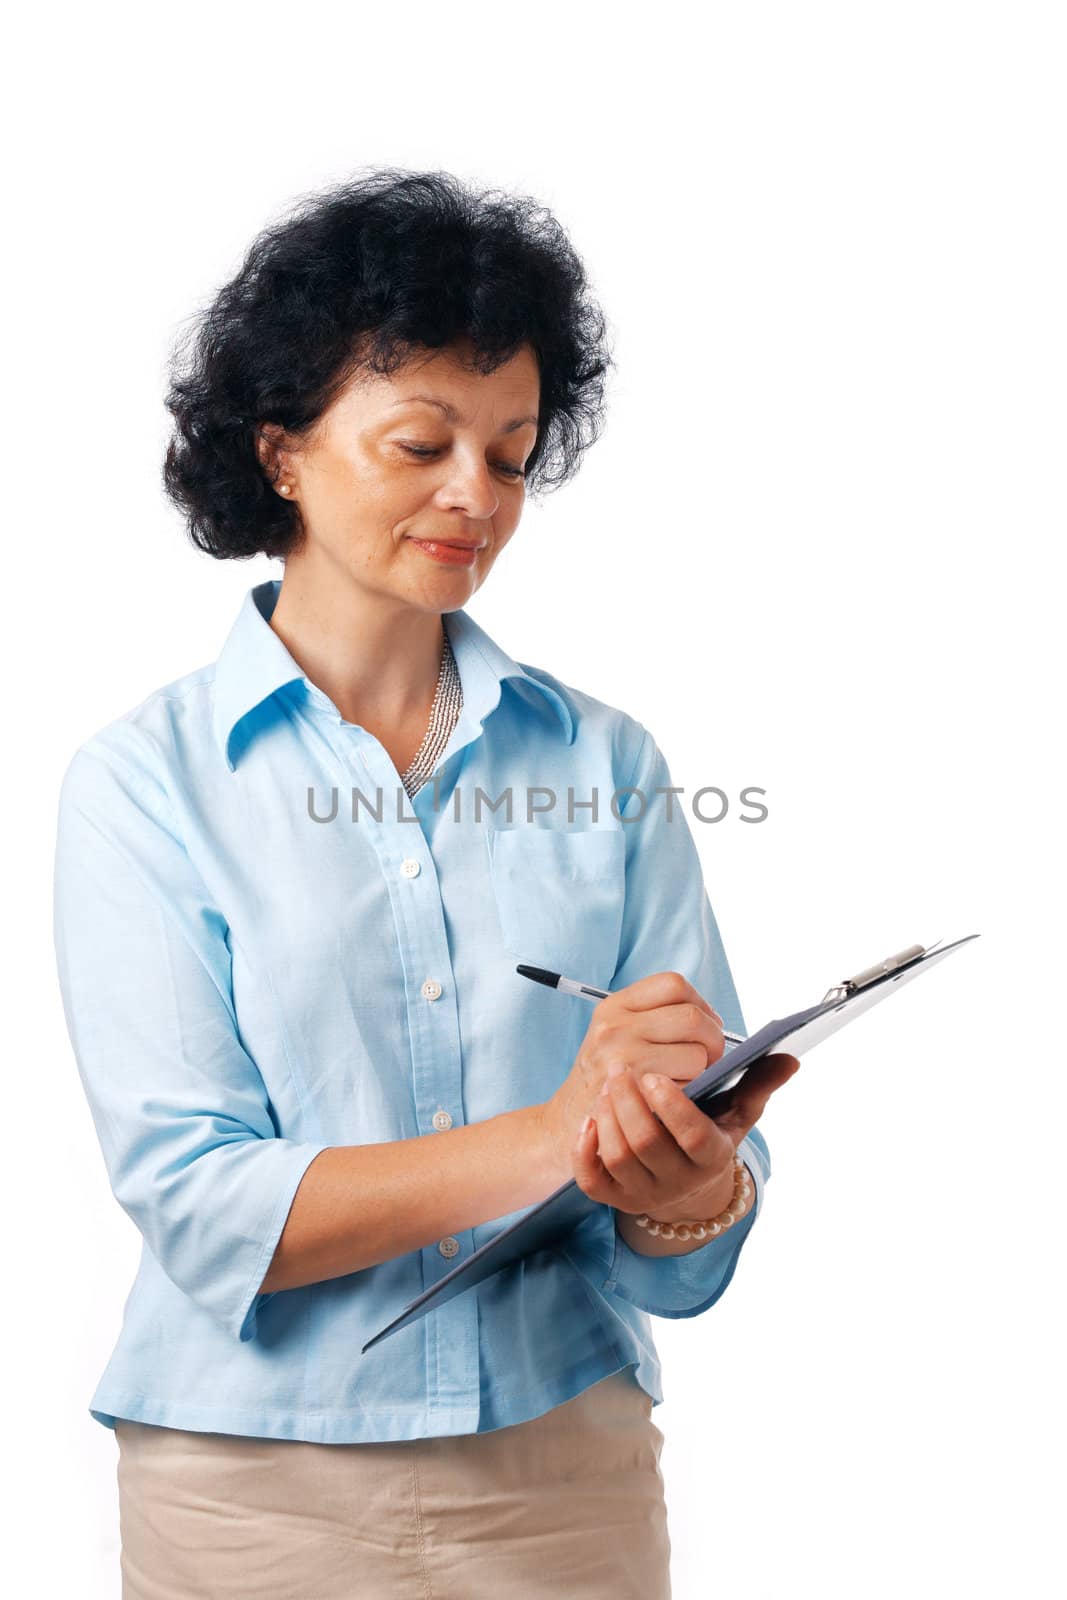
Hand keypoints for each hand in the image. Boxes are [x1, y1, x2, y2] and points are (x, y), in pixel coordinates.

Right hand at [536, 970, 726, 1184]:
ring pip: (697, 1053)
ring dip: (703, 1071)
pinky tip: (674, 1098)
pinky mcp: (634, 1091)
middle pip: (692, 1017)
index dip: (700, 1003)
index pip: (674, 984)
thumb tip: (714, 1020)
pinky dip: (691, 1092)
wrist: (567, 1122)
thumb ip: (655, 1019)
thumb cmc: (605, 1078)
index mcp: (615, 1005)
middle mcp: (615, 1025)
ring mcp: (622, 1056)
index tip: (704, 1024)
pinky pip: (687, 1084)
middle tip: (709, 1058)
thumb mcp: (615, 1035)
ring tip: (688, 1080)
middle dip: (713, 1040)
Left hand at [573, 1050, 800, 1219]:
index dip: (672, 1105)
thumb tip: (789, 1058)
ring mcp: (643, 1193)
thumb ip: (758, 1083)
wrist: (681, 1180)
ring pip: (618, 1156)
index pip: (692, 1136)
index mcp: (710, 1158)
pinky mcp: (614, 1199)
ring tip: (608, 1085)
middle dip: (630, 1102)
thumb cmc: (708, 1132)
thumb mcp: (736, 1113)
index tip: (655, 1075)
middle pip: (647, 1143)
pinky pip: (591, 1180)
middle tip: (621, 1069)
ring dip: (608, 1116)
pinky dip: (585, 1149)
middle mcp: (677, 1182)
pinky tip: (589, 1120)